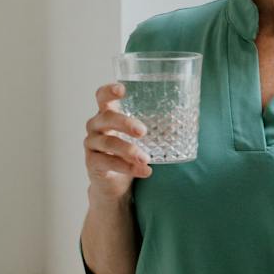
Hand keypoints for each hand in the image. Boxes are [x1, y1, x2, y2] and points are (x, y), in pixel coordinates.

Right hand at [84, 81, 152, 199]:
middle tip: (143, 131)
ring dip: (129, 150)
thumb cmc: (128, 152)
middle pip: (106, 118)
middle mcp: (96, 126)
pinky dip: (128, 167)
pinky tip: (144, 171)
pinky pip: (108, 163)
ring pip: (108, 143)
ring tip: (146, 158)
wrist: (114, 183)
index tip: (122, 89)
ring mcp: (92, 145)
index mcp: (107, 114)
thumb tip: (181, 122)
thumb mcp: (140, 138)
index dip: (109, 91)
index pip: (102, 97)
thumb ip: (154, 128)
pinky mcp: (93, 163)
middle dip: (124, 123)